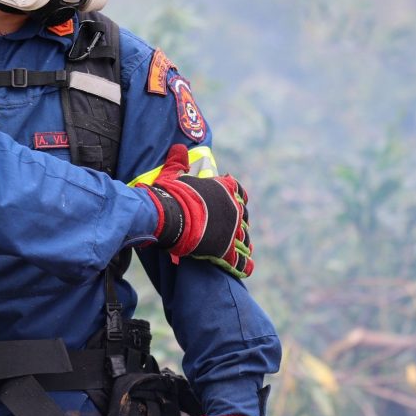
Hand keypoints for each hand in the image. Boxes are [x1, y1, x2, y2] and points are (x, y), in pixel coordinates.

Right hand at [136, 144, 253, 277]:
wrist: (170, 217)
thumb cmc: (171, 195)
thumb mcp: (173, 175)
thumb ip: (178, 162)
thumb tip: (177, 148)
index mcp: (225, 189)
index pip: (238, 191)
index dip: (236, 197)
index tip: (235, 202)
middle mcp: (234, 209)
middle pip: (244, 216)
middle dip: (240, 223)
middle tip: (235, 229)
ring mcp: (233, 230)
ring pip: (244, 238)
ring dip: (243, 244)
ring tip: (243, 250)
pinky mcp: (227, 250)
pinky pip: (241, 261)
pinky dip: (244, 265)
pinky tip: (245, 268)